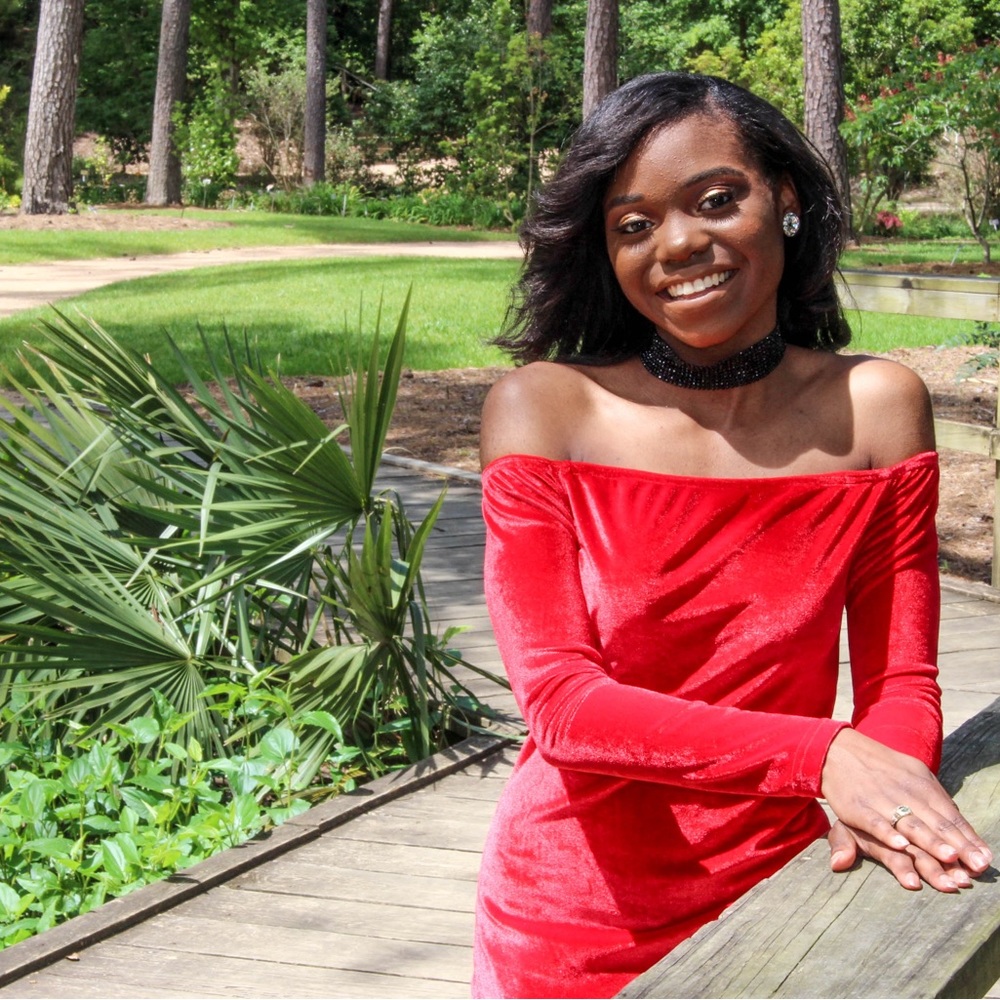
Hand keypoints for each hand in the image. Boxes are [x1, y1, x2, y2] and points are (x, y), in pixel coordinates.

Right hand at [821, 728, 992, 882]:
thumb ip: (934, 799)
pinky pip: (875, 822)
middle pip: (936, 824)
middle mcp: (906, 793)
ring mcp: (882, 800)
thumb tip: (957, 816)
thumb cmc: (881, 768)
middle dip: (958, 847)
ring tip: (949, 858)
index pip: (951, 816)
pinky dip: (887, 833)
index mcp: (922, 786)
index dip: (968, 838)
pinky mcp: (857, 807)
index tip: (985, 860)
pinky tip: (900, 844)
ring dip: (930, 842)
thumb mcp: (911, 774)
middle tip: (976, 868)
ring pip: (910, 824)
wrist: (839, 749)